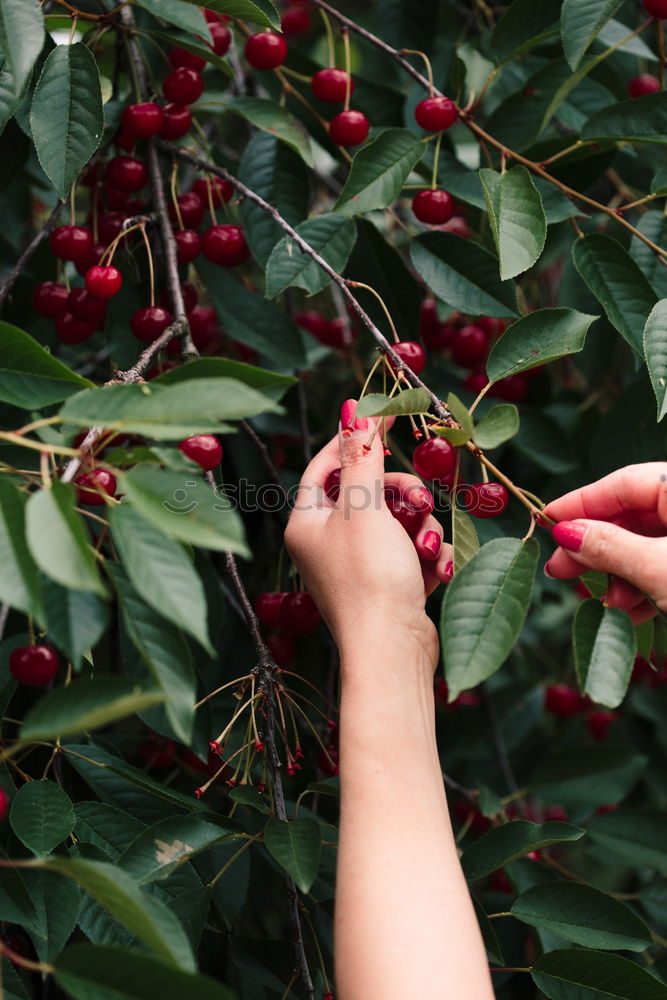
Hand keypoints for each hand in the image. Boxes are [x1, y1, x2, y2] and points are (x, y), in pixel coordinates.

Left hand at [284, 400, 452, 667]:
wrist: (393, 651)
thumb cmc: (370, 577)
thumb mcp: (365, 508)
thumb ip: (361, 456)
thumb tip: (352, 407)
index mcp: (307, 523)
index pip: (325, 467)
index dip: (354, 443)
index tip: (386, 423)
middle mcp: (326, 544)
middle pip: (370, 494)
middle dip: (403, 495)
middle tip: (422, 500)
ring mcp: (357, 568)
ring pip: (399, 523)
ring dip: (422, 530)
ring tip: (427, 552)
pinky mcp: (387, 587)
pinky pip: (411, 554)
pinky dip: (426, 558)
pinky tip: (434, 573)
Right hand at [543, 462, 666, 620]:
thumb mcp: (659, 568)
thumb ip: (610, 547)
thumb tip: (567, 533)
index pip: (622, 483)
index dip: (580, 503)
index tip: (545, 521)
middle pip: (633, 515)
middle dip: (596, 546)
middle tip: (559, 569)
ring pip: (648, 544)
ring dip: (620, 573)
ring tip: (606, 602)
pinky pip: (665, 565)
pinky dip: (645, 585)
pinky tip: (631, 611)